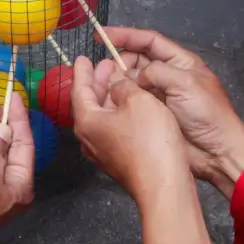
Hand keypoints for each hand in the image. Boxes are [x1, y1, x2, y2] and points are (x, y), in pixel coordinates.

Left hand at [70, 56, 191, 198]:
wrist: (163, 184)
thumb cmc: (150, 141)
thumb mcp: (139, 100)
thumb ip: (124, 86)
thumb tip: (118, 86)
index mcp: (87, 120)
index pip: (79, 89)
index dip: (82, 72)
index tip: (82, 58)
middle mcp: (88, 138)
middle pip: (89, 103)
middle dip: (98, 82)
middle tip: (106, 65)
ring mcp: (102, 153)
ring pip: (101, 117)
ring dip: (109, 98)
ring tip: (120, 82)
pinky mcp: (117, 162)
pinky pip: (111, 130)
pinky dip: (117, 114)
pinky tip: (130, 109)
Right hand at [105, 27, 243, 198]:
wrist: (216, 151)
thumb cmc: (208, 114)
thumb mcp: (185, 84)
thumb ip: (156, 72)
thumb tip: (132, 76)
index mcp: (180, 62)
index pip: (149, 41)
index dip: (126, 36)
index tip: (102, 35)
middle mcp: (168, 75)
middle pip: (136, 60)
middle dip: (120, 62)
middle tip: (107, 72)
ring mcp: (159, 95)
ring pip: (131, 81)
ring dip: (119, 81)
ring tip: (109, 88)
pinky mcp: (153, 113)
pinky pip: (132, 100)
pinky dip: (121, 99)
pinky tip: (111, 101)